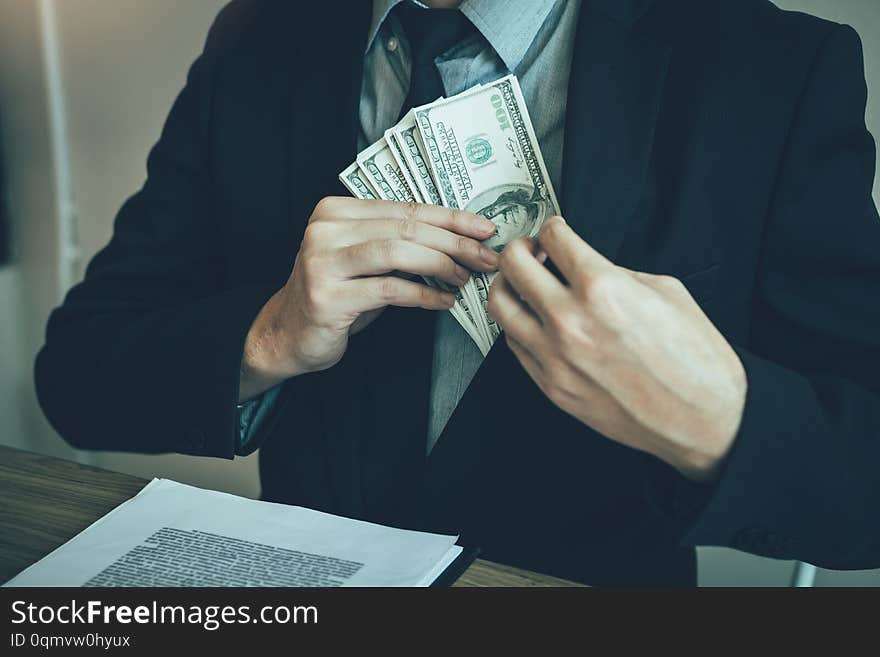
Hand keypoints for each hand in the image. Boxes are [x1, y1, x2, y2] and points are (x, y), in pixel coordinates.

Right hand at [239, 197, 498, 399]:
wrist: (287, 334)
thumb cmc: (335, 295)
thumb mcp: (364, 261)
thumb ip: (398, 243)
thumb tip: (460, 240)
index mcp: (335, 211)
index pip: (405, 208)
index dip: (450, 218)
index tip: (483, 228)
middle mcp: (325, 230)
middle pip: (405, 228)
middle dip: (454, 242)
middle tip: (485, 257)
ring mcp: (322, 262)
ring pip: (397, 252)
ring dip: (440, 265)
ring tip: (464, 278)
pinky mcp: (326, 296)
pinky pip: (389, 290)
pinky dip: (423, 296)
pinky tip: (443, 302)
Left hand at [486, 217, 746, 481]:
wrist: (704, 419)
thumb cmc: (695, 359)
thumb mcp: (665, 291)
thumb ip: (616, 273)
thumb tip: (585, 267)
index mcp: (603, 288)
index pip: (552, 238)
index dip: (552, 227)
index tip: (554, 231)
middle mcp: (570, 321)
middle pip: (513, 266)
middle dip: (520, 248)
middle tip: (531, 250)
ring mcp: (555, 357)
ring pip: (500, 307)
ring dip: (508, 286)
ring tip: (523, 285)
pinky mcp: (551, 386)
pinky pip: (515, 345)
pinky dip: (518, 325)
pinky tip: (535, 321)